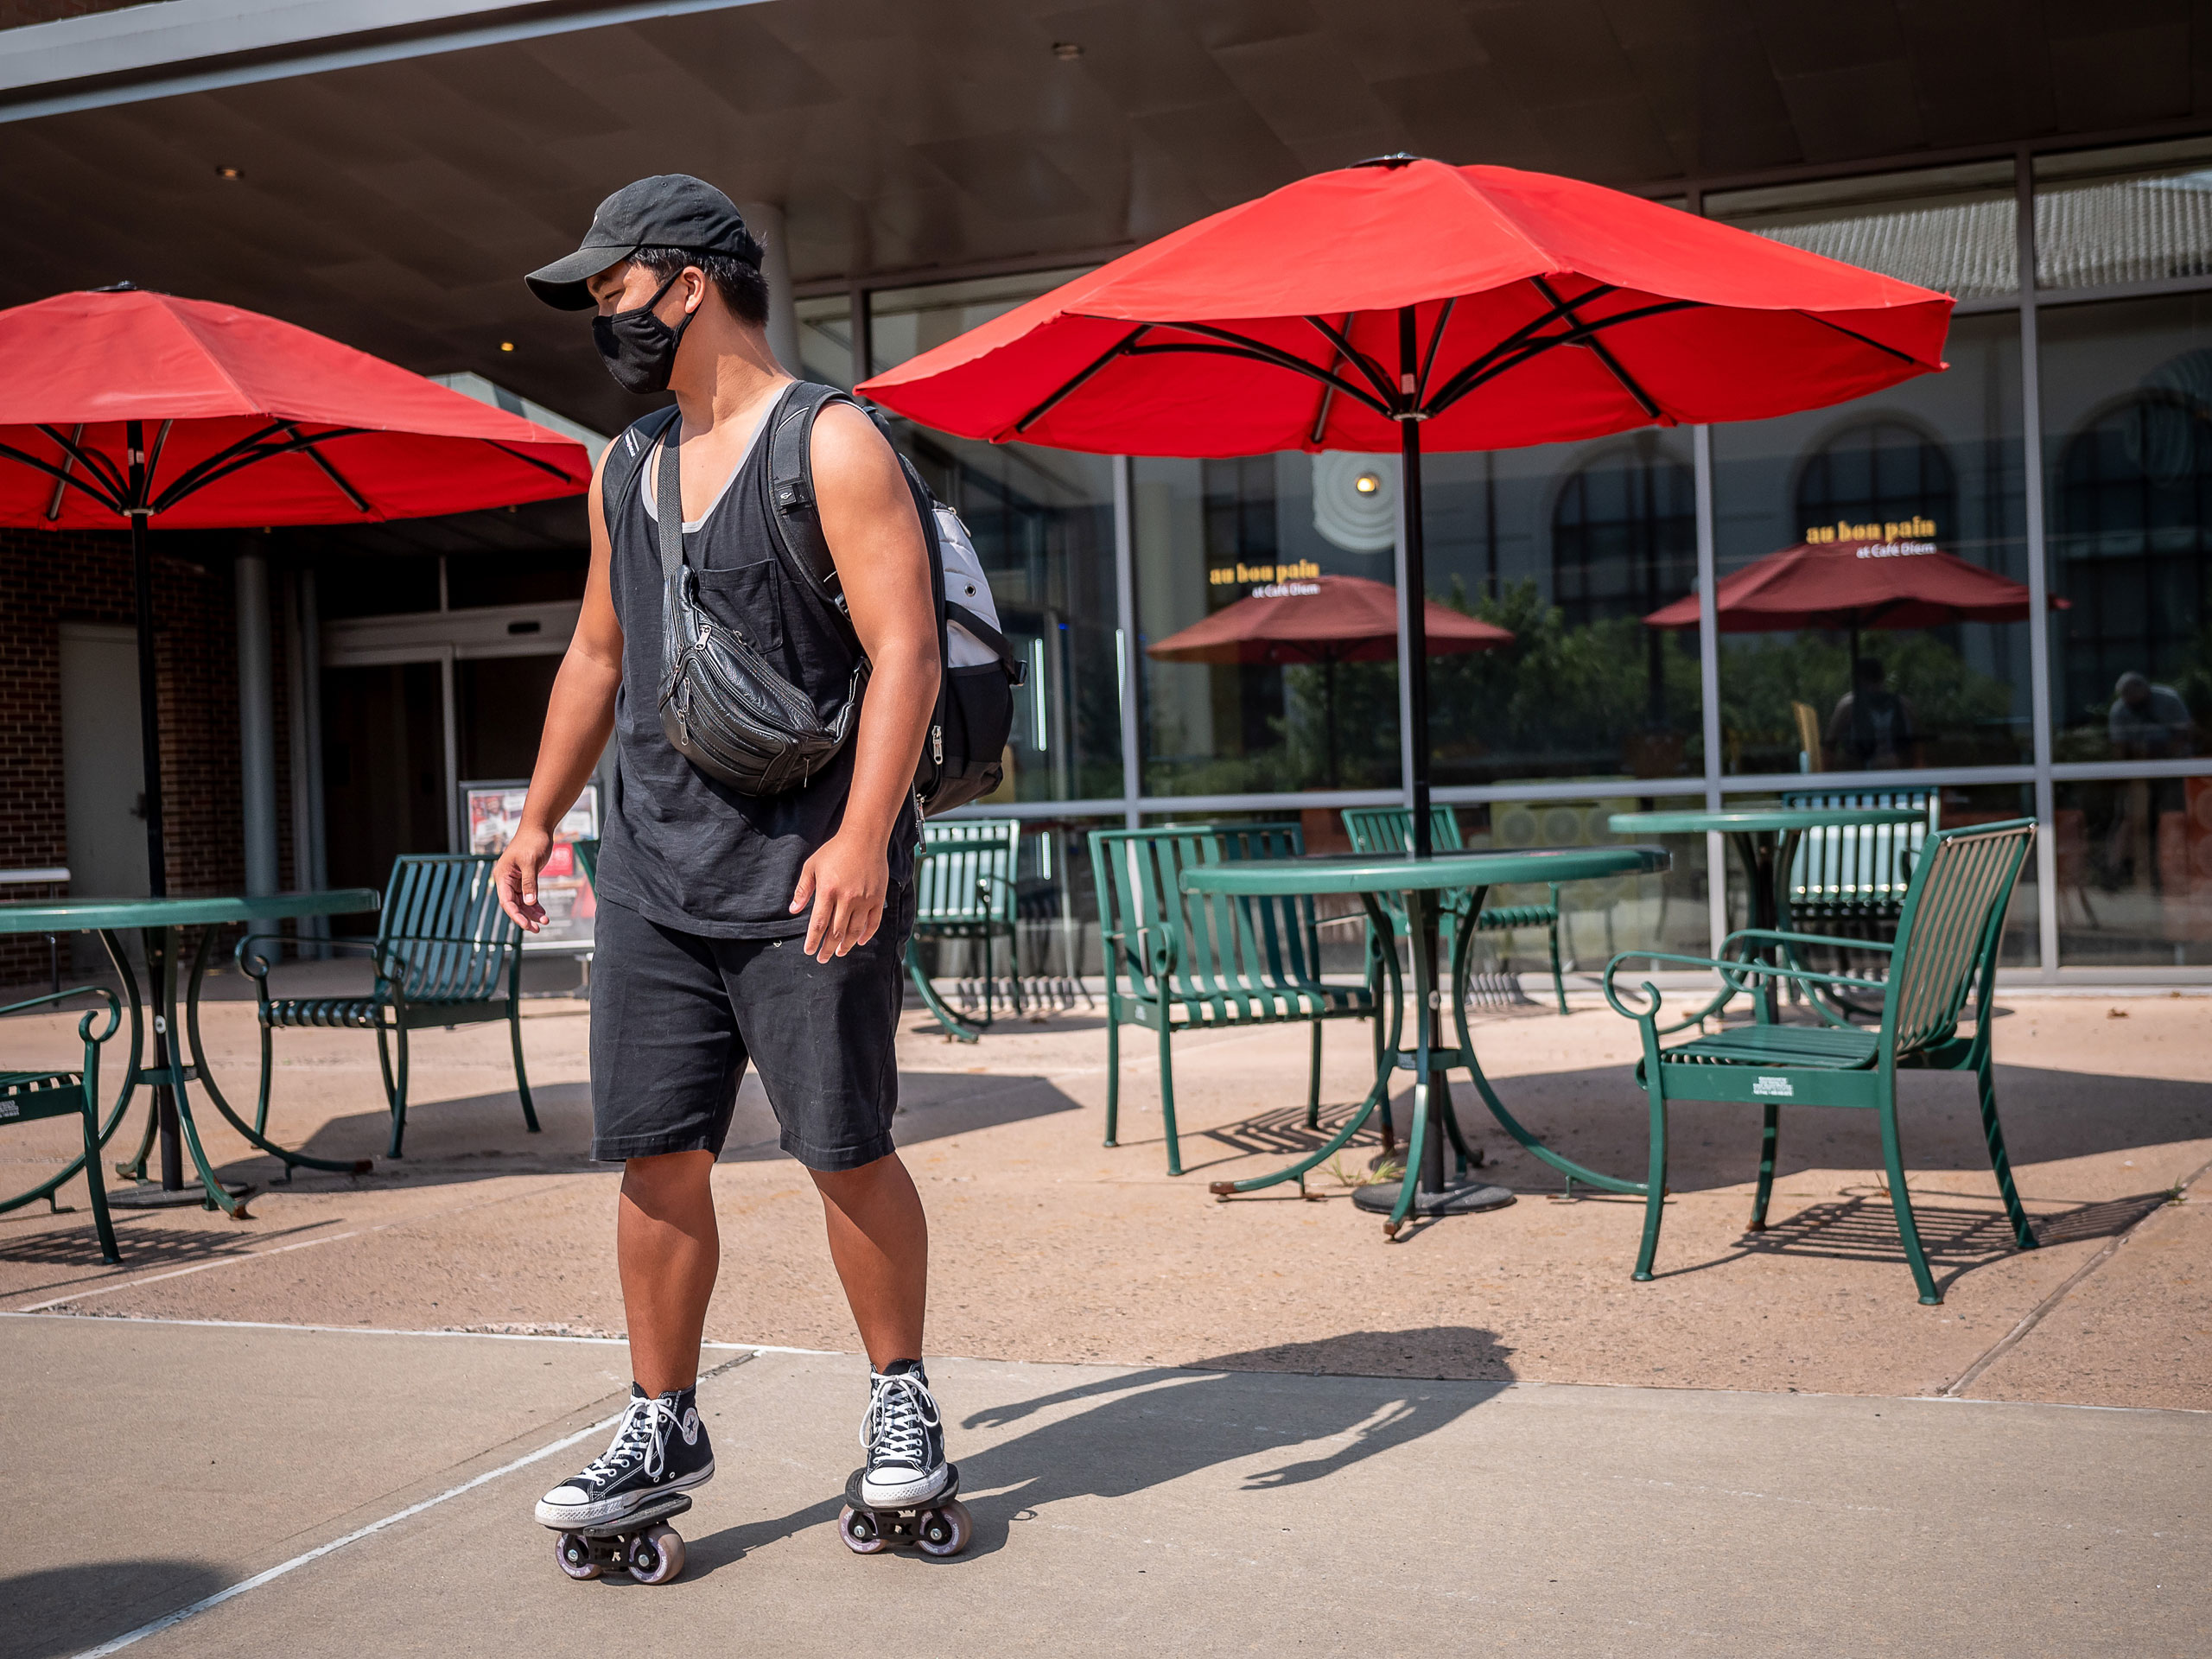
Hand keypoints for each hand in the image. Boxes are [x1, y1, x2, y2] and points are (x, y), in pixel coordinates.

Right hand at [493, 825, 553, 932]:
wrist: (539, 828)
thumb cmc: (532, 841)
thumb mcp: (531, 862)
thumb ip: (529, 883)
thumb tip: (529, 902)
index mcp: (502, 876)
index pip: (506, 901)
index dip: (516, 915)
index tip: (527, 925)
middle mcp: (506, 880)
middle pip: (513, 905)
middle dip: (525, 917)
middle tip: (537, 929)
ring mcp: (515, 880)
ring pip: (522, 902)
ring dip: (532, 912)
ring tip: (545, 921)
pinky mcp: (524, 878)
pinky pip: (528, 896)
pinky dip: (535, 905)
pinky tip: (543, 913)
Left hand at [791, 830, 888, 962]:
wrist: (864, 838)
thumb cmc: (835, 850)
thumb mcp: (812, 866)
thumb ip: (803, 889)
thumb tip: (794, 910)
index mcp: (828, 890)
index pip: (819, 924)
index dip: (813, 941)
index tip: (809, 951)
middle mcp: (847, 898)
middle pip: (836, 932)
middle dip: (828, 948)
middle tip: (822, 958)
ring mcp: (864, 899)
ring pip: (855, 931)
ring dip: (846, 945)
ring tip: (839, 953)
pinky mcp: (878, 898)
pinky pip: (873, 922)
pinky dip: (867, 934)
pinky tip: (860, 941)